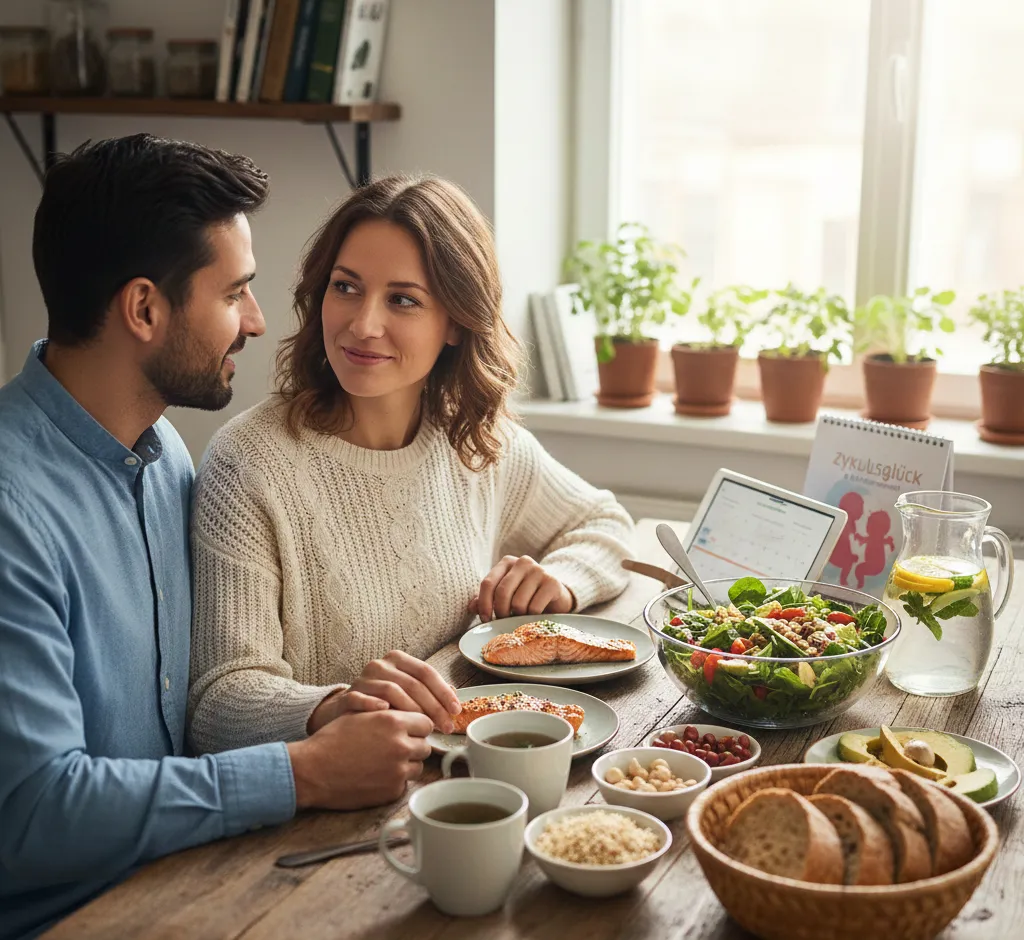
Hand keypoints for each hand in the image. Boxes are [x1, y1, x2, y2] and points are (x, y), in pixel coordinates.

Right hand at [288, 709, 433, 809]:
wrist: (312, 770)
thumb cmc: (332, 740)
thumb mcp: (361, 714)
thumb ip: (389, 711)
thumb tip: (408, 712)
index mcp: (394, 722)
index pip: (426, 723)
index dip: (417, 727)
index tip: (409, 730)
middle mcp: (401, 746)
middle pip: (425, 745)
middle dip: (413, 745)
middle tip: (394, 747)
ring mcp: (398, 771)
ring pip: (418, 766)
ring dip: (407, 764)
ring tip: (384, 762)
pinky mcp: (392, 791)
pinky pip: (404, 784)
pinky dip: (395, 781)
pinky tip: (376, 776)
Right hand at [310, 650, 460, 734]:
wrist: (340, 716)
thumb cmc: (378, 706)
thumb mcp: (403, 692)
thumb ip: (426, 690)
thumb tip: (454, 693)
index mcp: (396, 660)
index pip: (425, 672)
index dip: (443, 691)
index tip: (456, 710)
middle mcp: (379, 665)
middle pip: (413, 683)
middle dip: (434, 707)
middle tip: (447, 727)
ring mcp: (362, 680)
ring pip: (392, 690)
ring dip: (412, 711)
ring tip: (426, 730)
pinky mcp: (347, 696)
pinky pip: (361, 698)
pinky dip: (375, 705)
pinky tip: (388, 715)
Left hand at [469, 555, 573, 621]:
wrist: (556, 596)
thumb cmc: (525, 596)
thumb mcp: (504, 596)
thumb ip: (486, 599)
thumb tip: (471, 607)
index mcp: (507, 562)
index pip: (488, 583)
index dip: (484, 604)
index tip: (485, 619)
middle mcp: (523, 562)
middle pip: (502, 592)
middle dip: (500, 612)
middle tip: (503, 621)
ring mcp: (539, 570)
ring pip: (518, 603)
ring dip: (518, 616)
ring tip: (521, 616)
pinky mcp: (552, 583)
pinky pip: (534, 607)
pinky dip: (531, 616)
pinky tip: (534, 615)